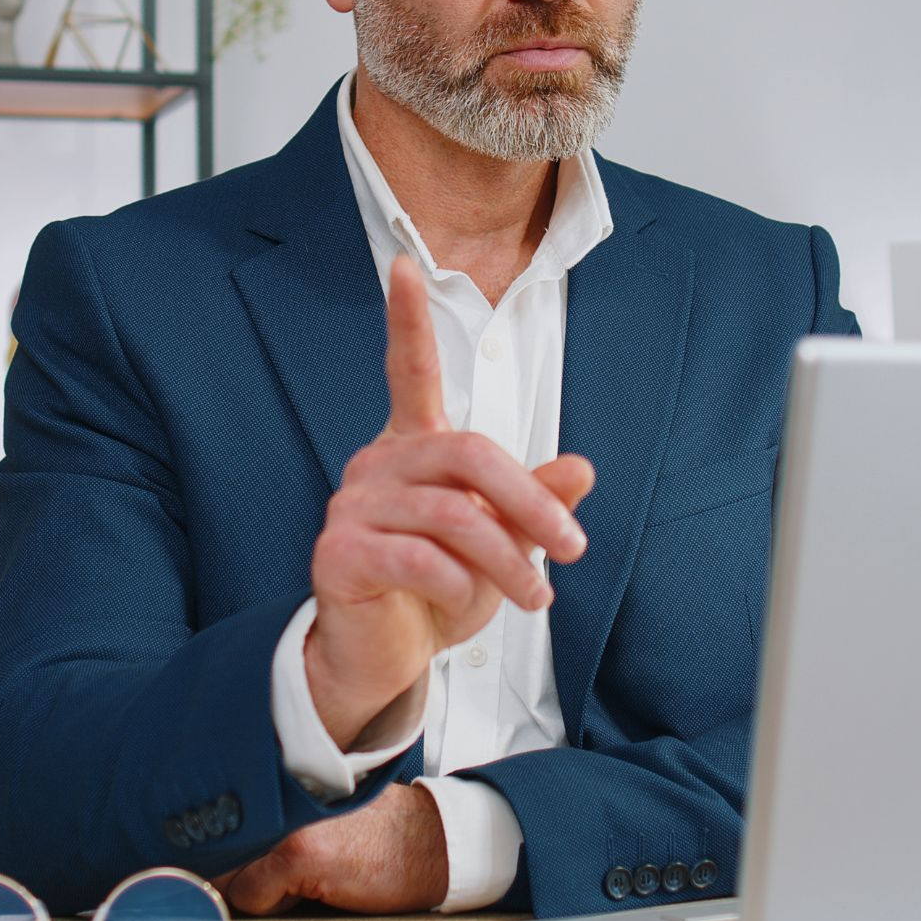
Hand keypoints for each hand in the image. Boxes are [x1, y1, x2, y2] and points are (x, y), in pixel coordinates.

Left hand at [213, 784, 448, 914]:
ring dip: (254, 883)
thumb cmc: (382, 829)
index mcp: (287, 771)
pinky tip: (313, 888)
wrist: (433, 842)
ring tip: (301, 875)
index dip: (218, 833)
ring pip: (230, 869)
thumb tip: (225, 838)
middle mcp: (283, 788)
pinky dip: (274, 903)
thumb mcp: (325, 805)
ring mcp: (288, 820)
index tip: (207, 848)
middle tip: (268, 869)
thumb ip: (280, 808)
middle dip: (231, 862)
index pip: (224, 803)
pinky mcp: (299, 855)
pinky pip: (252, 894)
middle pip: (219, 837)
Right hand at [306, 254, 594, 747]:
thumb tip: (582, 468)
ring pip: (451, 512)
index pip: (408, 369)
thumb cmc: (440, 589)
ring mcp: (352, 506)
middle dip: (531, 500)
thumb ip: (532, 503)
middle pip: (468, 452)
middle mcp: (378, 464)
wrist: (386, 657)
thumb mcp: (499, 543)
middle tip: (573, 546)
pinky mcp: (338, 552)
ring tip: (537, 597)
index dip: (406, 318)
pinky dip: (458, 583)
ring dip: (508, 560)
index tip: (404, 262)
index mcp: (412, 446)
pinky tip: (469, 601)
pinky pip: (416, 557)